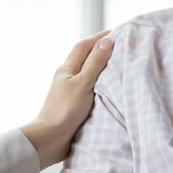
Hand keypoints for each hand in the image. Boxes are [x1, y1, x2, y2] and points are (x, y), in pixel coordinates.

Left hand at [22, 31, 113, 167]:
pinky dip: (102, 85)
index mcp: (67, 69)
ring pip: (89, 74)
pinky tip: (112, 90)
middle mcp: (68, 78)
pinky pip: (91, 89)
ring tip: (121, 67)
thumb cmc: (65, 110)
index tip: (118, 33)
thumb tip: (107, 41)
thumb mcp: (84, 83)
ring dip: (103, 68)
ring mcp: (71, 92)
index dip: (100, 38)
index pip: (84, 46)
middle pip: (86, 58)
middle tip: (122, 48)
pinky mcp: (75, 106)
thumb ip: (96, 63)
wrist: (50, 140)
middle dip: (102, 50)